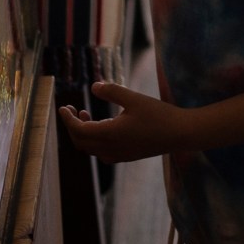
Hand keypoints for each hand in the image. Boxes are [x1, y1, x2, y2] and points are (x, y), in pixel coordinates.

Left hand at [58, 81, 192, 163]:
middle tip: (71, 109)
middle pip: (81, 142)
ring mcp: (119, 155)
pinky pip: (101, 152)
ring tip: (86, 114)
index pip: (79, 130)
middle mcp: (111, 149)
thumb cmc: (159, 114)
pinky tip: (103, 125)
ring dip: (83, 134)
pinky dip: (94, 140)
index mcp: (110, 135)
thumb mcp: (134, 98)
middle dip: (72, 126)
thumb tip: (93, 87)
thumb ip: (112, 92)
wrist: (181, 134)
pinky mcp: (127, 156)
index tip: (62, 107)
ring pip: (90, 149)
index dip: (68, 120)